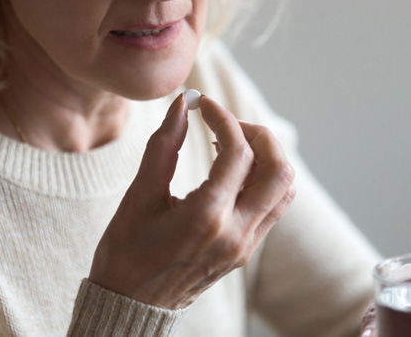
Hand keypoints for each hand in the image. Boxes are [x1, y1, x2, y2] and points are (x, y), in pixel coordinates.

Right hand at [88, 93, 294, 308]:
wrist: (131, 304)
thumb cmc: (127, 252)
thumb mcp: (140, 196)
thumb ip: (163, 146)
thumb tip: (182, 105)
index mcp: (206, 218)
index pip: (237, 152)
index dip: (222, 118)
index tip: (203, 105)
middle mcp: (235, 233)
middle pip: (278, 169)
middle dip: (259, 135)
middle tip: (226, 125)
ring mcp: (245, 245)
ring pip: (283, 189)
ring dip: (266, 158)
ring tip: (230, 146)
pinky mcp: (245, 251)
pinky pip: (272, 207)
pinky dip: (263, 179)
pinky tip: (233, 172)